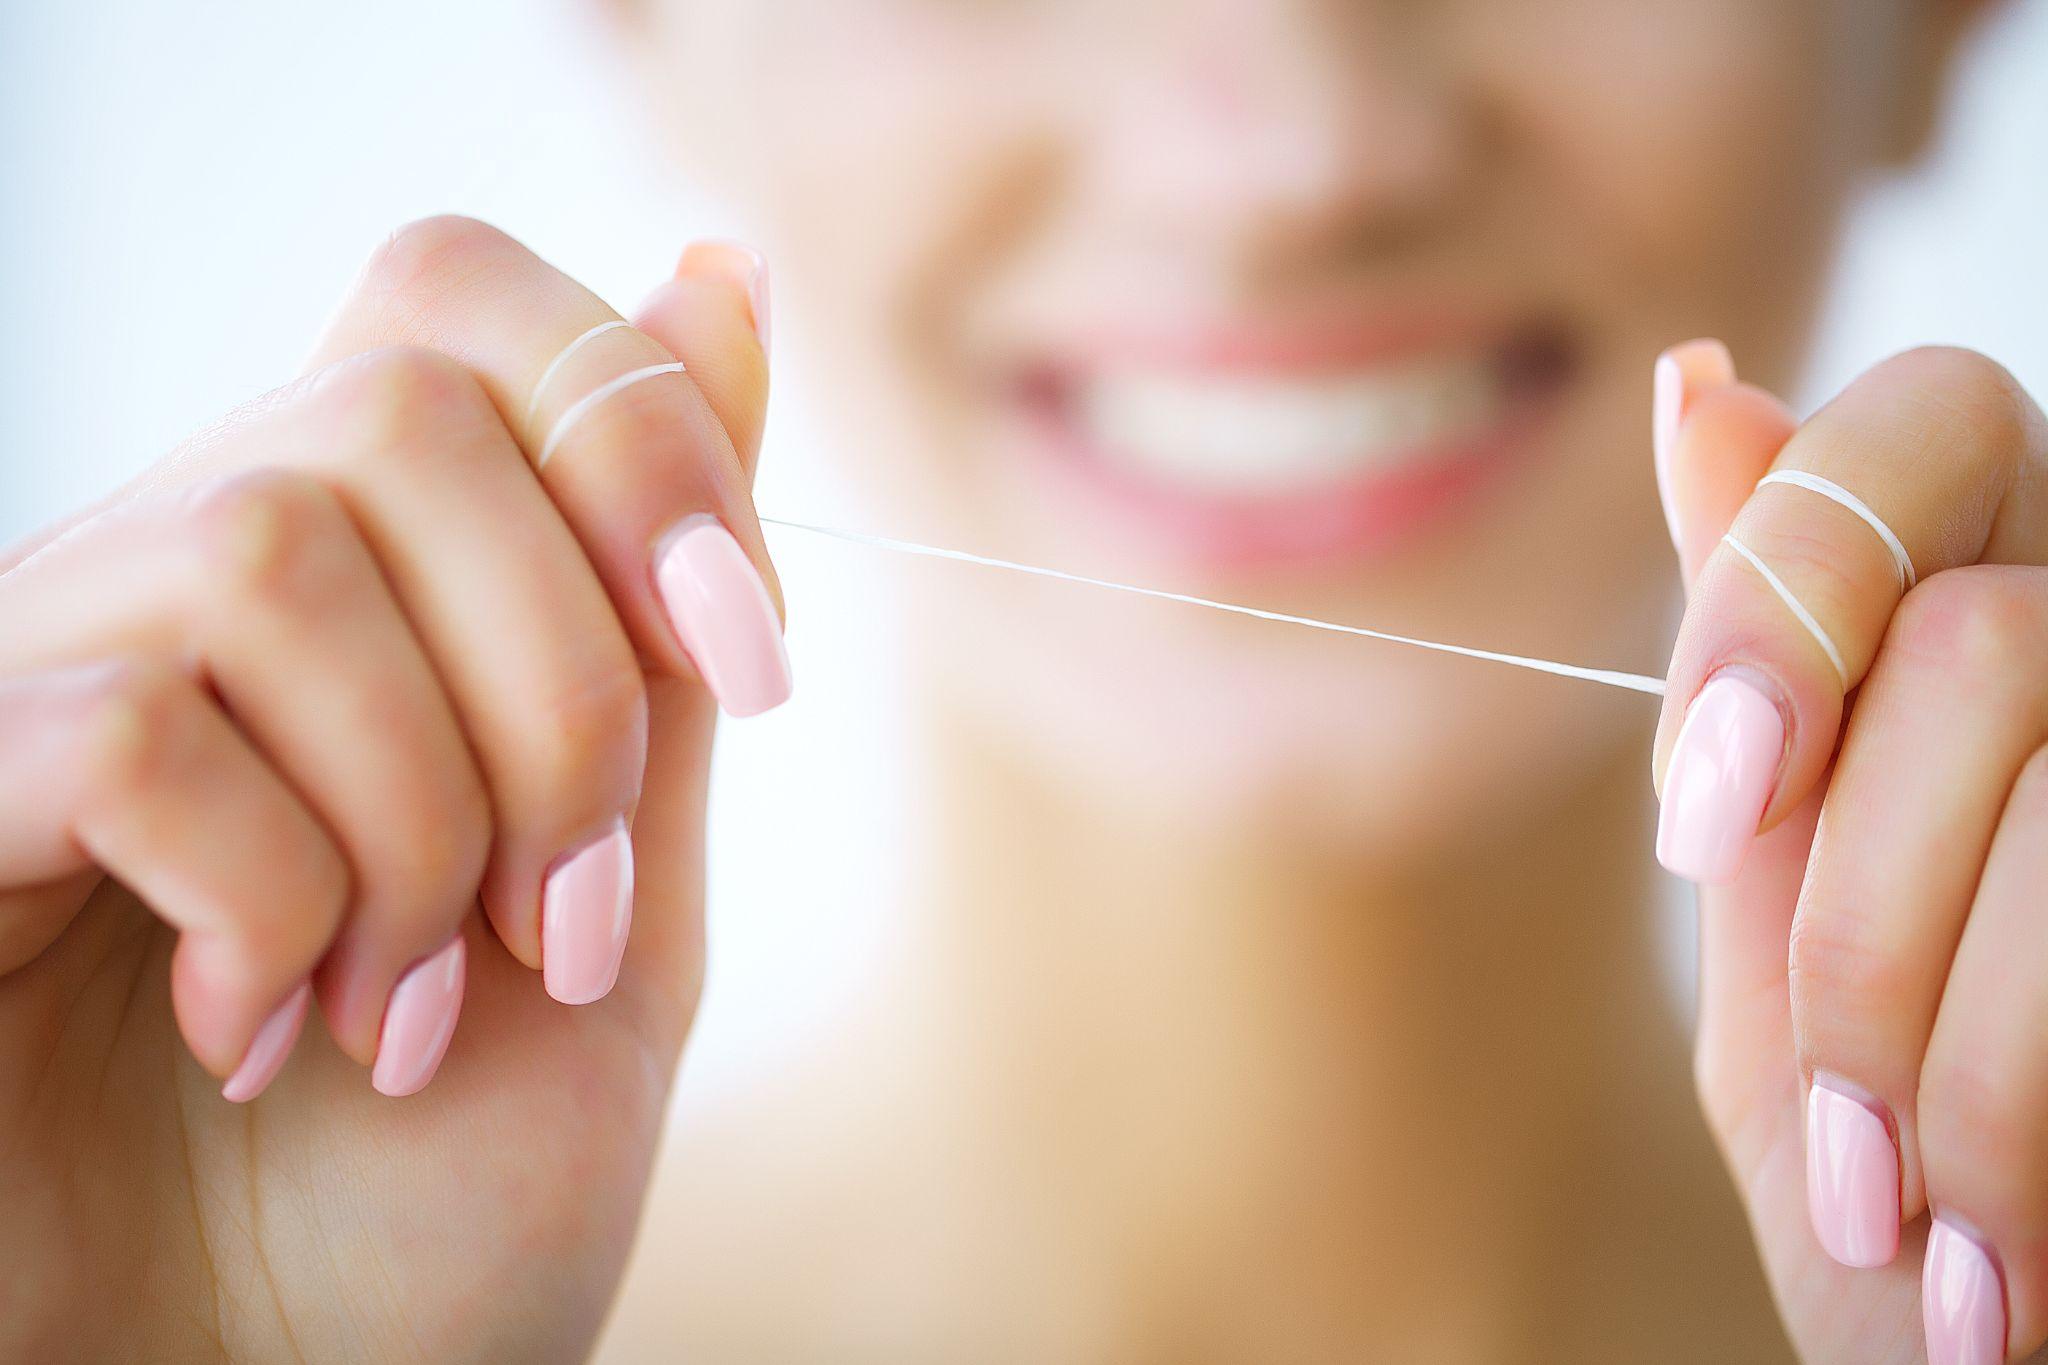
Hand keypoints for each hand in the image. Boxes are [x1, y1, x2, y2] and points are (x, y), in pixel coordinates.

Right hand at [0, 218, 784, 1360]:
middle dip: (563, 690)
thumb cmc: (441, 1188)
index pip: (459, 299)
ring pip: (274, 551)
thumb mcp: (631, 883)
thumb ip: (657, 610)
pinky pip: (130, 721)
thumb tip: (716, 280)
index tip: (752, 652)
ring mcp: (43, 680)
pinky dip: (271, 892)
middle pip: (402, 408)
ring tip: (405, 1009)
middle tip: (566, 920)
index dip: (638, 426)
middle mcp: (184, 588)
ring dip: (421, 818)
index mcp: (366, 589)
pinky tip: (259, 1022)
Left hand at [1656, 340, 2047, 1363]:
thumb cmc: (1903, 1225)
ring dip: (1944, 1022)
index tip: (1702, 810)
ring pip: (2043, 707)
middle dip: (1861, 910)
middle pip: (1978, 631)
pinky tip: (2019, 1267)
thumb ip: (1757, 723)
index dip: (1785, 591)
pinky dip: (2024, 1096)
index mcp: (1987, 658)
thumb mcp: (1781, 983)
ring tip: (1915, 1226)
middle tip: (1841, 1135)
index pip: (1922, 430)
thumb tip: (1703, 384)